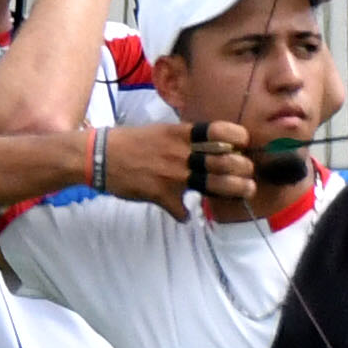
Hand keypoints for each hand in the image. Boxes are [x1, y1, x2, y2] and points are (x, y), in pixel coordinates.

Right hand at [104, 122, 255, 219]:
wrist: (98, 156)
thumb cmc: (132, 142)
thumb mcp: (161, 131)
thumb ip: (187, 140)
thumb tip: (214, 148)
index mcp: (180, 134)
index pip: (217, 131)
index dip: (237, 136)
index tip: (245, 142)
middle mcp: (180, 153)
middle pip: (224, 161)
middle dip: (244, 168)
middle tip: (249, 172)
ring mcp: (173, 175)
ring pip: (214, 185)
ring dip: (235, 189)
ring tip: (246, 190)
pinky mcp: (162, 194)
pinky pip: (183, 210)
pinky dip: (186, 215)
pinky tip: (187, 216)